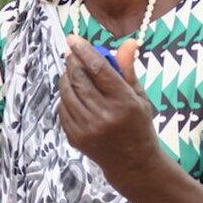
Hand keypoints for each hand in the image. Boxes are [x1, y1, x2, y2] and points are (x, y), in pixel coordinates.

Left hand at [58, 36, 158, 177]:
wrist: (133, 163)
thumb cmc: (138, 124)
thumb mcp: (139, 96)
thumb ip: (128, 69)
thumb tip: (128, 42)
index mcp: (124, 102)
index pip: (99, 69)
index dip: (84, 51)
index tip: (73, 38)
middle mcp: (104, 115)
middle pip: (79, 78)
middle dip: (72, 62)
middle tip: (72, 53)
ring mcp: (87, 128)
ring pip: (67, 92)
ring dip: (66, 77)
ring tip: (72, 72)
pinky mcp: (75, 137)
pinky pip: (63, 108)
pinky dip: (65, 96)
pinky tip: (73, 93)